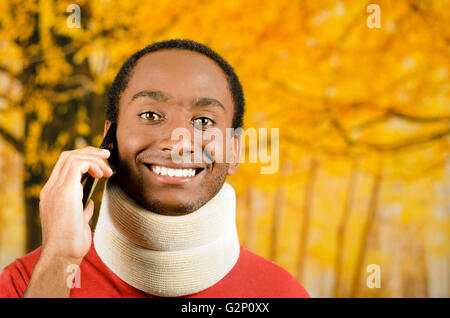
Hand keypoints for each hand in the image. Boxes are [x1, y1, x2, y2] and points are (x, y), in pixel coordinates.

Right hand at [39, 146, 112, 264]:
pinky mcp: (64, 192)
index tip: (101, 162)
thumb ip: (82, 210)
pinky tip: (102, 175)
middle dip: (90, 152)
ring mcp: (55, 189)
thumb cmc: (71, 244)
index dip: (83, 158)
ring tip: (108, 169)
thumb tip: (89, 203)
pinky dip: (92, 164)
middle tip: (107, 155)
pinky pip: (77, 165)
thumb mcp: (78, 222)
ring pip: (72, 157)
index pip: (65, 166)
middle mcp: (51, 189)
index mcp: (53, 194)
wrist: (62, 256)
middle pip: (67, 156)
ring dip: (94, 158)